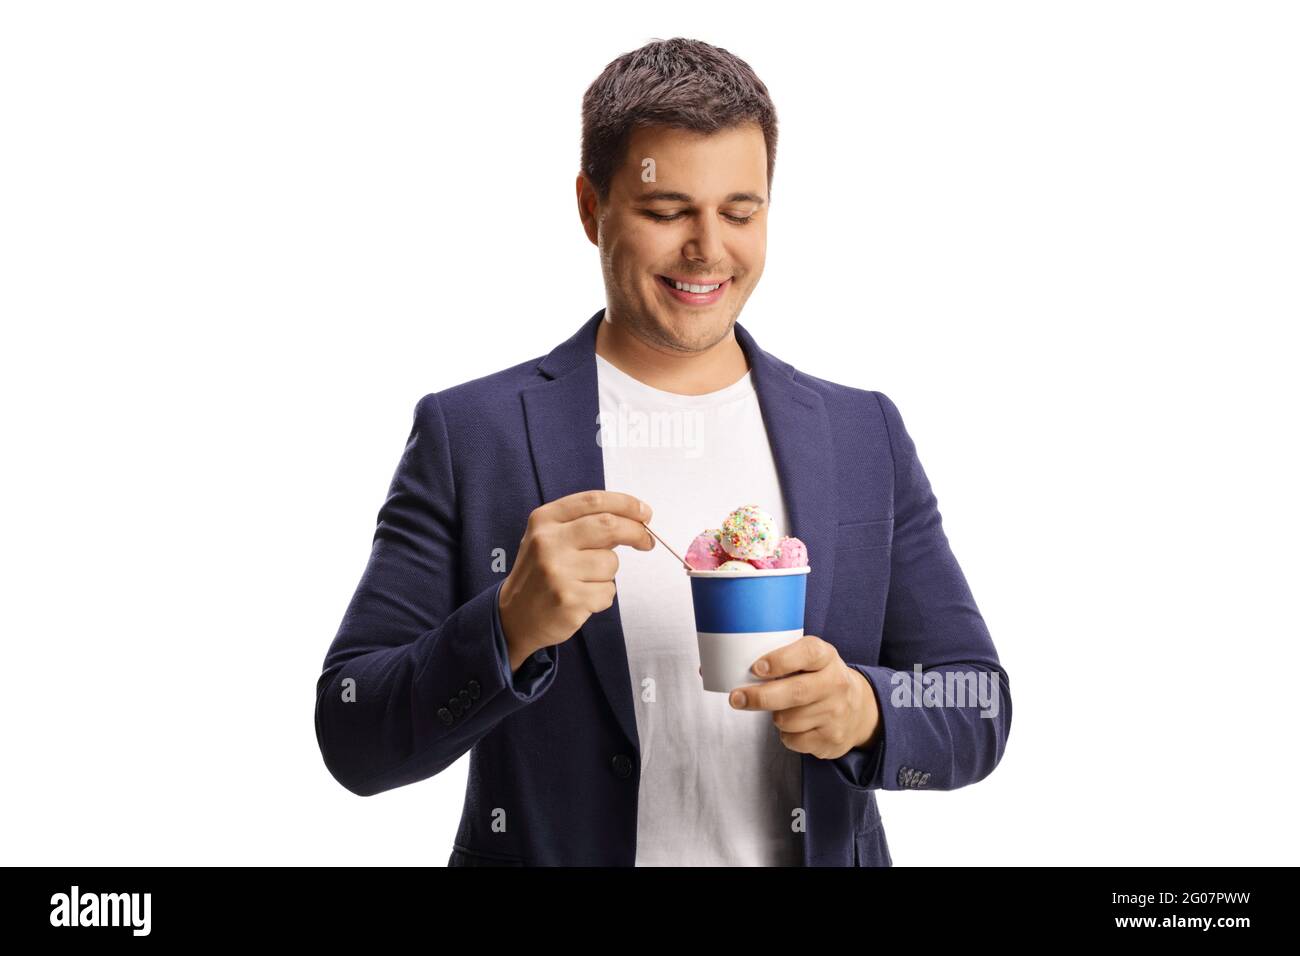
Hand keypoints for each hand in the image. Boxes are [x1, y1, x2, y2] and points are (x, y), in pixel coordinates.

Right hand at [498, 490, 653, 671]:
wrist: (513, 617)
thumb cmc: (541, 572)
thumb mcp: (549, 537)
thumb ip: (584, 523)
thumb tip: (635, 518)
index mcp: (544, 520)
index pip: (594, 501)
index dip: (626, 504)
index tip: (644, 512)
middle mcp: (548, 543)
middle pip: (609, 526)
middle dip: (635, 532)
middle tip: (646, 541)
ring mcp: (558, 572)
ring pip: (611, 563)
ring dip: (608, 573)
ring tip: (584, 580)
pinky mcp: (569, 600)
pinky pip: (607, 591)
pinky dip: (602, 595)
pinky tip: (581, 597)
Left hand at [724, 635, 881, 759]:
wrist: (860, 709)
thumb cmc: (817, 679)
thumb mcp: (807, 660)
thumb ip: (773, 660)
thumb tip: (707, 669)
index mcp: (826, 656)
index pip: (807, 653)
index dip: (780, 660)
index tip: (756, 668)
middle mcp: (835, 683)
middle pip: (794, 692)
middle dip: (760, 697)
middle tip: (736, 698)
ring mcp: (836, 713)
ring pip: (788, 719)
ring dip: (776, 717)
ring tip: (782, 709)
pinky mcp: (832, 739)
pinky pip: (793, 741)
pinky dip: (786, 736)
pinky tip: (797, 725)